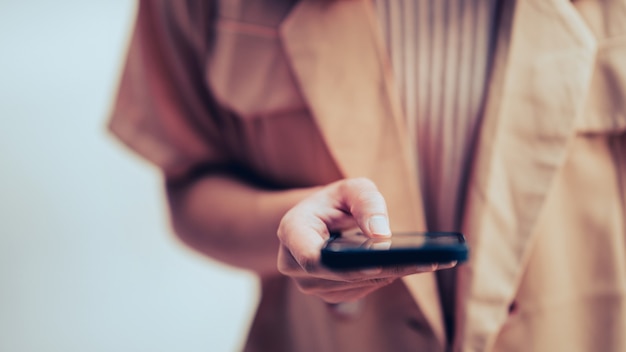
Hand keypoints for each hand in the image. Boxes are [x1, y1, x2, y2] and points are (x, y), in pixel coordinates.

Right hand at [277, 178, 453, 303]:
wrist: (322, 220)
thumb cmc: (336, 202)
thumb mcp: (351, 189)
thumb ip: (366, 203)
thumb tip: (383, 235)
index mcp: (292, 232)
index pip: (313, 258)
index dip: (345, 264)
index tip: (380, 258)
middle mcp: (294, 264)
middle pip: (341, 275)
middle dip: (384, 267)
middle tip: (427, 260)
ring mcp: (310, 284)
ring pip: (355, 285)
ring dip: (390, 273)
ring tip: (427, 260)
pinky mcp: (329, 294)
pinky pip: (361, 291)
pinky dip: (386, 277)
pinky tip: (410, 265)